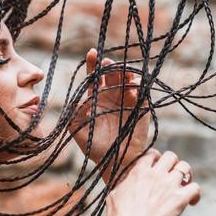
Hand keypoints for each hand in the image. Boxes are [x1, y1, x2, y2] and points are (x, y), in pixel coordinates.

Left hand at [69, 48, 150, 166]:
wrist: (114, 162)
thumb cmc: (94, 147)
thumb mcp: (77, 130)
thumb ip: (73, 114)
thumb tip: (75, 101)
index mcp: (96, 98)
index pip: (94, 76)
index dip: (93, 64)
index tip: (92, 53)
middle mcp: (112, 96)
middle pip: (112, 74)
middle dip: (110, 66)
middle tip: (108, 63)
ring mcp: (127, 101)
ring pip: (128, 80)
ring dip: (125, 73)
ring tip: (121, 71)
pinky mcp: (140, 109)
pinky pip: (142, 93)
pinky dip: (139, 87)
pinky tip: (133, 85)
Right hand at [105, 149, 199, 215]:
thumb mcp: (113, 195)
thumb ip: (122, 185)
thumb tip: (124, 184)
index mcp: (139, 171)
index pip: (152, 154)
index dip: (156, 159)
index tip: (157, 167)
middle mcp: (156, 174)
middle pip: (171, 156)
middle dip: (173, 163)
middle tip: (172, 175)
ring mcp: (169, 185)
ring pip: (185, 167)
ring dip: (187, 175)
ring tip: (184, 185)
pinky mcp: (180, 198)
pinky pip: (195, 188)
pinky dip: (196, 194)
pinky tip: (192, 202)